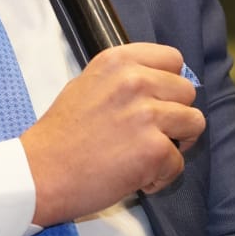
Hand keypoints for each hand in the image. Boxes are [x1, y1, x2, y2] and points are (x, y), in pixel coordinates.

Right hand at [20, 42, 204, 225]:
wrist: (40, 172)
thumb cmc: (59, 136)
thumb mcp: (85, 85)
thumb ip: (121, 79)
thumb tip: (153, 84)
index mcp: (117, 62)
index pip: (172, 59)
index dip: (170, 82)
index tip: (160, 98)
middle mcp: (135, 81)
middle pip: (187, 91)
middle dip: (175, 114)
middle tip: (152, 133)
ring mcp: (147, 115)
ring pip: (194, 123)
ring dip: (176, 143)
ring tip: (148, 154)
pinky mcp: (154, 149)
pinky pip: (179, 162)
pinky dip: (161, 175)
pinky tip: (136, 176)